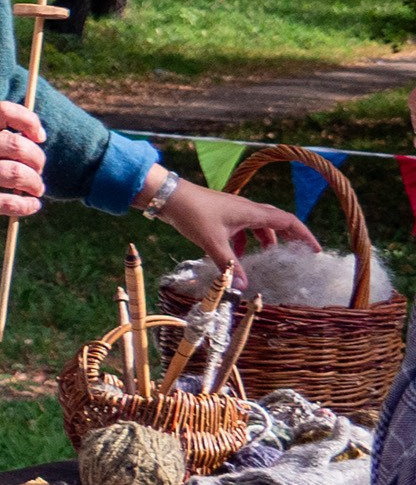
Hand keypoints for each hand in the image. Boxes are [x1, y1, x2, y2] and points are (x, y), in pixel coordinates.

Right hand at [0, 100, 46, 236]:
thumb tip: (32, 145)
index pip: (2, 111)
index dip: (28, 120)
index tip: (39, 136)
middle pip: (15, 143)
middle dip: (37, 158)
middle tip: (38, 169)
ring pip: (15, 173)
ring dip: (35, 182)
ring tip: (36, 189)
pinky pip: (6, 202)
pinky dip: (26, 205)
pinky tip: (31, 206)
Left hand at [157, 177, 316, 269]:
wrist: (169, 196)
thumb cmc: (193, 214)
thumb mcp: (213, 243)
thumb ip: (229, 265)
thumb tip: (243, 287)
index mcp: (253, 213)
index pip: (289, 222)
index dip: (305, 235)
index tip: (316, 251)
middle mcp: (248, 209)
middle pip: (277, 223)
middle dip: (289, 239)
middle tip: (296, 255)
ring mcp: (234, 211)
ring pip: (258, 226)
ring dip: (264, 241)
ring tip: (266, 259)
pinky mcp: (222, 215)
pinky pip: (241, 229)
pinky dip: (243, 242)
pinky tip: (235, 256)